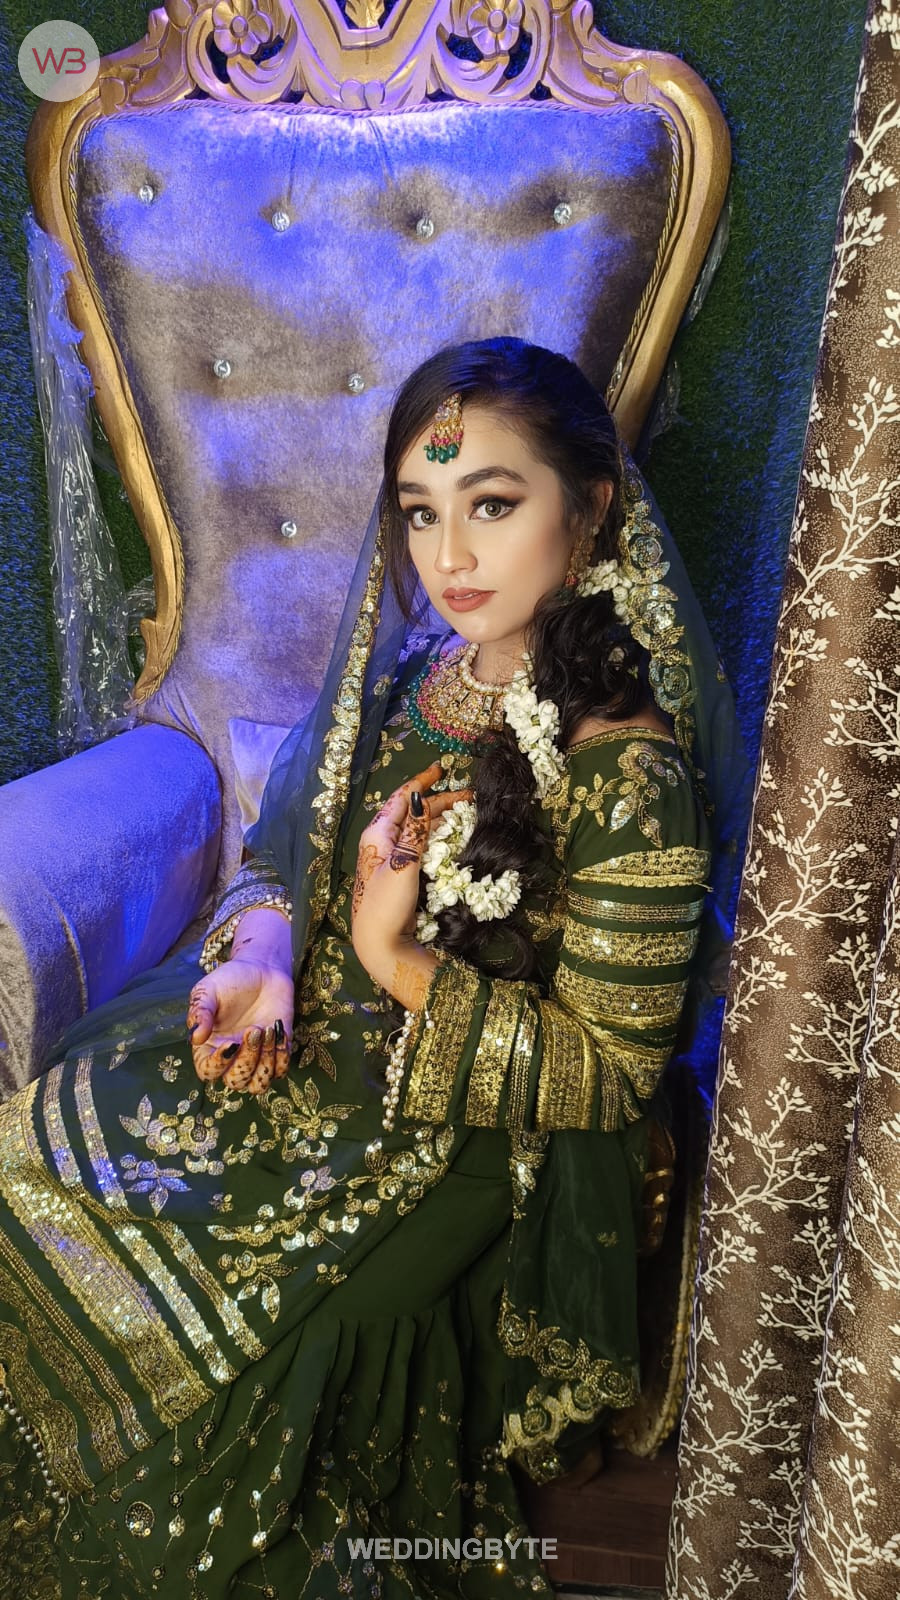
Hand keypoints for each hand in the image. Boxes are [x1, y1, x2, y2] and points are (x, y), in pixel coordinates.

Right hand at [187, 959, 294, 1094]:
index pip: (208, 1072)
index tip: (231, 1042)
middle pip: (236, 1082)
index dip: (219, 1064)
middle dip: (247, 1060)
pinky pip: (280, 1071)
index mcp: (209, 1047)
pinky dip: (282, 1056)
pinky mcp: (277, 1052)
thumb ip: (200, 1012)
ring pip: (258, 1084)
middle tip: (254, 1029)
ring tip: (268, 1030)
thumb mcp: (208, 991)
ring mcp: (256, 1058)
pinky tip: (279, 1030)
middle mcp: (231, 1058)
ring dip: (265, 1062)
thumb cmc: (230, 980)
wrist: (262, 969)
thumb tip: (195, 1038)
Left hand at [351, 761, 471, 964]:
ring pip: (418, 828)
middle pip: (412, 812)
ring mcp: (391, 857)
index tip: (440, 769)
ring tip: (464, 812)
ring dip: (440, 818)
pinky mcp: (400, 872)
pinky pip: (420, 845)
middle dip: (439, 801)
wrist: (380, 944)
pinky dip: (437, 836)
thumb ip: (413, 832)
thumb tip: (419, 798)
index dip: (421, 782)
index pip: (400, 798)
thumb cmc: (386, 905)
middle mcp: (383, 841)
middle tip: (468, 797)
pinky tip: (452, 836)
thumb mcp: (402, 865)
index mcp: (377, 834)